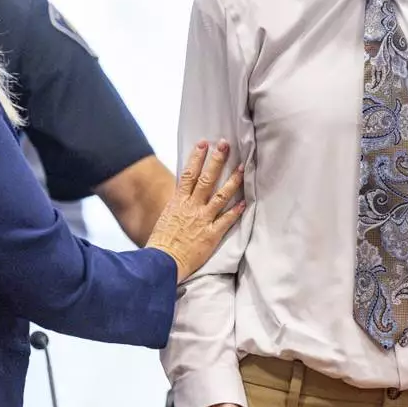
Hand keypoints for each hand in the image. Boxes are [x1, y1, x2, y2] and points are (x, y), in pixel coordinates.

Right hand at [147, 139, 244, 281]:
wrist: (161, 263)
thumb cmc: (161, 242)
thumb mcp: (166, 217)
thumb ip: (177, 204)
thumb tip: (183, 195)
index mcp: (178, 202)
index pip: (189, 174)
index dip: (197, 157)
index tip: (204, 143)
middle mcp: (192, 207)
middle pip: (207, 179)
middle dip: (216, 160)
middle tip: (225, 144)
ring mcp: (203, 220)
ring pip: (221, 195)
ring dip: (232, 181)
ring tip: (241, 167)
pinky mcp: (211, 235)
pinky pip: (227, 220)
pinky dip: (236, 211)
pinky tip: (245, 202)